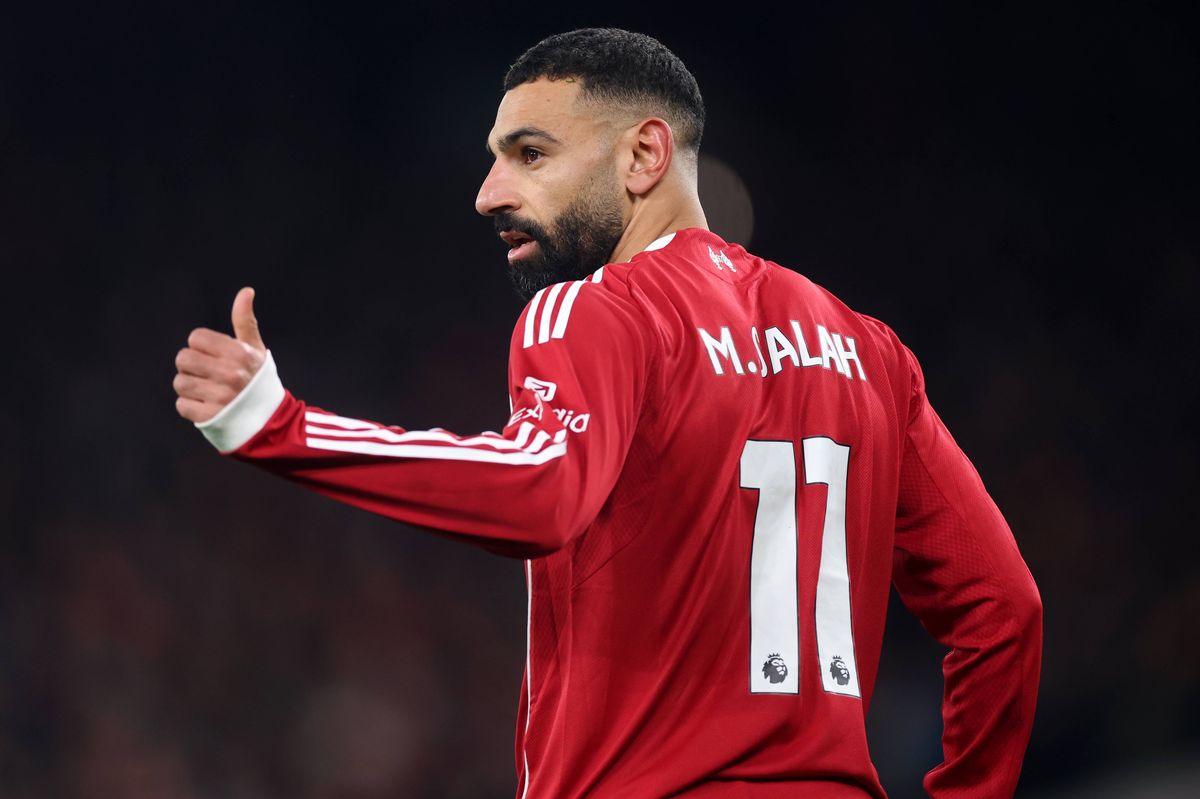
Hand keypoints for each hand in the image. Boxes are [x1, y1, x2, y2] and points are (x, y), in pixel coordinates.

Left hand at [174, 287, 267, 422]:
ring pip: (180, 383)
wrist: (271, 419)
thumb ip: (245, 321)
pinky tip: (206, 405)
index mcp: (239, 354)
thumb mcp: (255, 349)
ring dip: (189, 386)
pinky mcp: (210, 417)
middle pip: (183, 359)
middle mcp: (230, 374)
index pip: (196, 338)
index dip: (202, 346)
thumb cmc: (258, 379)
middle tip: (206, 373)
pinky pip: (182, 405)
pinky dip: (190, 406)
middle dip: (191, 366)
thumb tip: (246, 291)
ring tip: (206, 389)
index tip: (215, 356)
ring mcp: (220, 397)